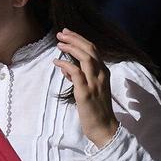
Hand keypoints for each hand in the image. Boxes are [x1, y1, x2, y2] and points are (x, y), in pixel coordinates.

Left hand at [54, 30, 117, 147]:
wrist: (103, 127)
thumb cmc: (95, 109)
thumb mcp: (87, 89)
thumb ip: (78, 77)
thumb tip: (65, 67)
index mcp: (103, 72)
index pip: (93, 50)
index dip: (80, 40)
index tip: (67, 34)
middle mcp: (101, 74)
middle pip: (90, 49)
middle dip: (75, 38)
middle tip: (61, 33)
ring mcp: (94, 83)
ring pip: (86, 57)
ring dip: (71, 48)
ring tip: (59, 43)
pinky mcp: (86, 93)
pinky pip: (76, 73)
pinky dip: (66, 65)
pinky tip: (56, 62)